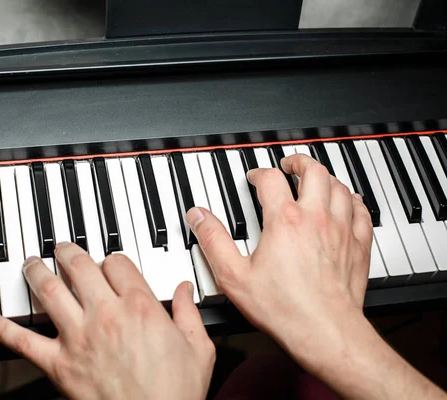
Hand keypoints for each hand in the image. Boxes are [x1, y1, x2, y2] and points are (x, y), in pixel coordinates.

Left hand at [0, 244, 214, 399]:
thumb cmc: (173, 394)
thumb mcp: (198, 350)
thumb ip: (189, 314)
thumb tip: (185, 292)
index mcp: (140, 308)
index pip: (117, 263)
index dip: (112, 259)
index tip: (110, 264)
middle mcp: (106, 315)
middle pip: (79, 267)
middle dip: (68, 252)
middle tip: (62, 248)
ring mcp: (78, 338)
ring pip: (49, 291)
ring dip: (36, 272)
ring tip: (31, 264)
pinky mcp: (58, 364)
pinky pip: (23, 342)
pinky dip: (2, 328)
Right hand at [186, 154, 372, 372]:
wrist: (325, 332)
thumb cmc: (284, 308)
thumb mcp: (233, 275)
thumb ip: (213, 241)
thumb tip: (198, 216)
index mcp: (284, 221)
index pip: (271, 179)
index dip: (259, 173)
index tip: (255, 178)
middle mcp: (315, 218)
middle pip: (313, 172)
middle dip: (299, 162)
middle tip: (290, 164)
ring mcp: (341, 230)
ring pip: (339, 187)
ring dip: (326, 177)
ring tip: (315, 178)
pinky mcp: (358, 247)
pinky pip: (362, 211)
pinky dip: (353, 200)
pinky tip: (348, 202)